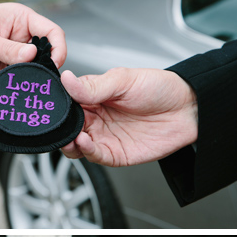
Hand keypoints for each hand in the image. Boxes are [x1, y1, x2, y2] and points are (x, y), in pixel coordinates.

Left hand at [0, 3, 66, 81]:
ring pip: (37, 68)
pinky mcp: (7, 68)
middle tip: (43, 79)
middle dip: (48, 66)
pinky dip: (24, 85)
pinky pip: (23, 78)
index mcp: (20, 18)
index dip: (58, 47)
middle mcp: (21, 35)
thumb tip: (33, 56)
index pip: (52, 31)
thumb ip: (9, 49)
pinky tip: (21, 90)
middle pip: (48, 52)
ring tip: (32, 87)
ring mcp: (15, 53)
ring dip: (35, 78)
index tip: (54, 64)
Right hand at [60, 68, 198, 165]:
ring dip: (69, 142)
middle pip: (67, 127)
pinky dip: (86, 151)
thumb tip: (66, 80)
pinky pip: (95, 156)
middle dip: (59, 128)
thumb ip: (94, 86)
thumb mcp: (124, 80)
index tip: (48, 106)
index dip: (56, 106)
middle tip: (56, 125)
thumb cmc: (160, 89)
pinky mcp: (116, 153)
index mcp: (94, 96)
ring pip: (76, 145)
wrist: (188, 109)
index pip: (66, 102)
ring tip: (73, 135)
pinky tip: (84, 142)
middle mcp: (97, 117)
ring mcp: (106, 136)